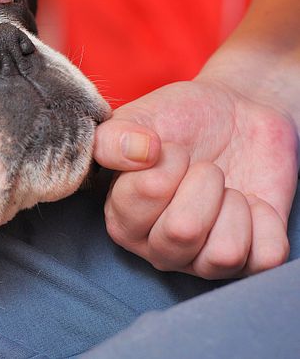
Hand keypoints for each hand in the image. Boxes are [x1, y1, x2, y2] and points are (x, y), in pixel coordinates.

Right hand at [94, 78, 296, 278]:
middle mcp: (158, 249)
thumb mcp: (136, 118)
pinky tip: (251, 203)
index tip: (172, 149)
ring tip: (225, 188)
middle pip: (184, 231)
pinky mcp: (250, 263)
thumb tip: (139, 151)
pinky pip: (266, 257)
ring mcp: (202, 261)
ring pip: (225, 253)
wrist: (235, 116)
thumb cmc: (178, 121)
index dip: (169, 163)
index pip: (147, 197)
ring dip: (233, 205)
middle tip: (204, 168)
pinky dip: (266, 221)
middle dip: (204, 183)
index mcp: (122, 220)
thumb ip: (113, 137)